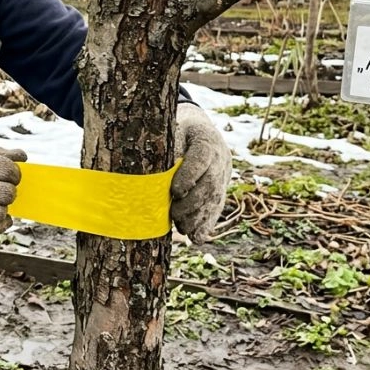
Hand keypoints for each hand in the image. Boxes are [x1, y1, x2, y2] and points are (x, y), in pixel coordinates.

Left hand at [171, 103, 230, 242]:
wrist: (199, 131)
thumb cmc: (175, 131)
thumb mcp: (169, 131)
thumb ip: (162, 146)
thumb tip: (146, 171)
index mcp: (205, 139)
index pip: (201, 157)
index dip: (189, 175)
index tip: (175, 191)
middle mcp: (219, 158)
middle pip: (210, 183)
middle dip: (192, 202)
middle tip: (174, 214)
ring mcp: (223, 175)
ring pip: (214, 199)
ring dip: (198, 217)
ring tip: (182, 228)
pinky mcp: (221, 189)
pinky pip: (216, 208)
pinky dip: (206, 224)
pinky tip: (197, 238)